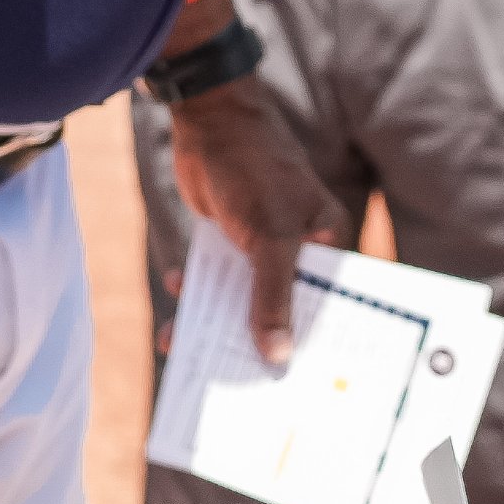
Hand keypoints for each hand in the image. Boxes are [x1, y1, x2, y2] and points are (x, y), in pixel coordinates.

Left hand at [166, 79, 346, 366]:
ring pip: (241, 297)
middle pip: (281, 307)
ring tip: (187, 352)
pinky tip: (176, 313)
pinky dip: (195, 297)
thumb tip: (277, 355)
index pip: (328, 302)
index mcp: (326, 242)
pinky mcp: (227, 240)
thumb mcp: (269, 237)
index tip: (297, 383)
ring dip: (214, 323)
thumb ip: (273, 296)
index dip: (314, 341)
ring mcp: (260, 245)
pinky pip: (213, 281)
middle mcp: (297, 248)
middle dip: (255, 341)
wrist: (209, 119)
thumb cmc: (255, 168)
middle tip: (236, 384)